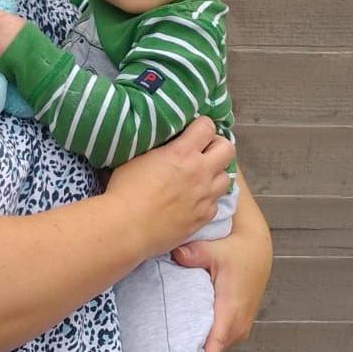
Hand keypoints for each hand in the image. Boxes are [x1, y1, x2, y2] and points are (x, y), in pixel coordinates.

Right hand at [105, 117, 233, 256]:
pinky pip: (216, 202)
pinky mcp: (204, 217)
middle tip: (203, 152)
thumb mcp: (138, 156)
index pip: (207, 126)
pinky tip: (194, 200)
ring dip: (215, 173)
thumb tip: (165, 142)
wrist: (126, 227)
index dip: (201, 126)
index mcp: (182, 152)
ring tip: (201, 177)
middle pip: (227, 149)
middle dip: (217, 146)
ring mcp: (205, 196)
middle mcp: (200, 172)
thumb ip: (159, 147)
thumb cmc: (125, 190)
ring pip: (226, 177)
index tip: (194, 131)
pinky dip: (208, 199)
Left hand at [171, 172, 271, 351]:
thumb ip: (194, 253)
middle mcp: (238, 325)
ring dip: (200, 340)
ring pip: (216, 345)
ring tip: (180, 328)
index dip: (192, 348)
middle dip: (190, 343)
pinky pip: (221, 340)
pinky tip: (194, 323)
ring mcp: (240, 328)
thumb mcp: (216, 250)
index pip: (212, 348)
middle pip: (210, 349)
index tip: (176, 344)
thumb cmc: (239, 252)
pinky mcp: (239, 325)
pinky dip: (208, 335)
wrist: (257, 250)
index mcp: (231, 312)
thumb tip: (176, 253)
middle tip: (170, 335)